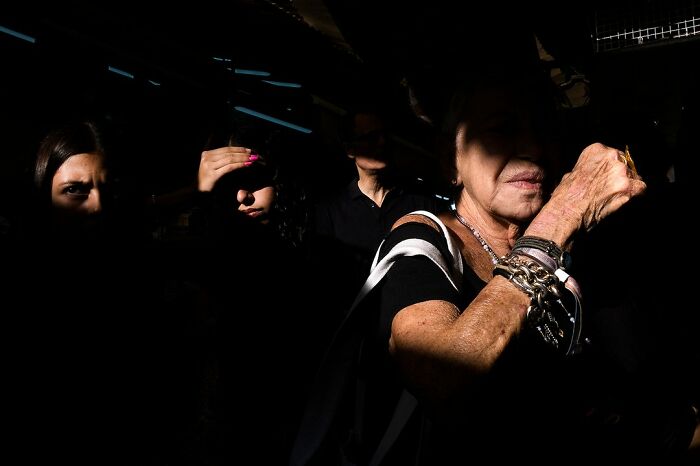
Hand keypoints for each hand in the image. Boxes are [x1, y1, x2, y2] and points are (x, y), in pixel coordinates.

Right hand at [197, 146, 252, 191]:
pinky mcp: (212, 174)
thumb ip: (222, 161)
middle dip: (243, 153)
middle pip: (228, 152)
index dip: (239, 149)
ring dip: (243, 158)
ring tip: (253, 159)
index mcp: (207, 154)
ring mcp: (208, 165)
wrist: (198, 195)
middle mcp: (206, 158)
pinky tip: (248, 165)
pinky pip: (229, 167)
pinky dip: (239, 165)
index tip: (250, 150)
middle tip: (254, 154)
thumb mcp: (214, 169)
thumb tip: (237, 155)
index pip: (226, 149)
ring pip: (230, 158)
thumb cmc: (209, 183)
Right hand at [527, 143, 645, 245]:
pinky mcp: (629, 187)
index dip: (609, 167)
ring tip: (614, 198)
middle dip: (620, 176)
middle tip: (610, 189)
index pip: (612, 154)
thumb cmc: (565, 196)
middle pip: (625, 163)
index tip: (606, 176)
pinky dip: (635, 196)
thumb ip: (586, 170)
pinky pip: (641, 189)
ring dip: (627, 186)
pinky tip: (623, 202)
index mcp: (596, 150)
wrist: (567, 211)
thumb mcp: (571, 175)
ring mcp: (622, 172)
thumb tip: (591, 176)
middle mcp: (611, 156)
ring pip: (634, 176)